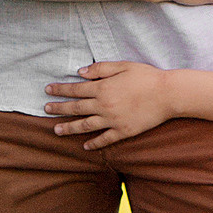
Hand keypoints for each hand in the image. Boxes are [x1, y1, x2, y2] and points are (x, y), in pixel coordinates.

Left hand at [45, 61, 172, 148]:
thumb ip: (100, 69)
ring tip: (56, 130)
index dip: (60, 89)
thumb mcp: (122, 65)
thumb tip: (80, 72)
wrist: (167, 94)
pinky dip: (94, 143)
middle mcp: (104, 106)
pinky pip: (105, 139)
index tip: (47, 90)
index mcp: (103, 88)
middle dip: (59, 108)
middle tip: (45, 109)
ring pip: (86, 126)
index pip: (76, 89)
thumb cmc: (146, 76)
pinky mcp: (123, 131)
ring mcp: (113, 120)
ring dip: (69, 128)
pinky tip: (85, 146)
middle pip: (76, 108)